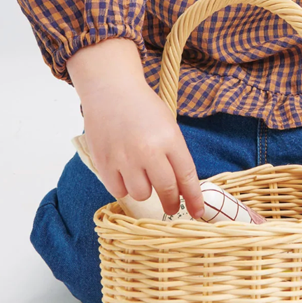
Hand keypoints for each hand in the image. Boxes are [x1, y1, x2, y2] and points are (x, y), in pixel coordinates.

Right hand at [67, 41, 205, 218]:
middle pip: (166, 190)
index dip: (194, 198)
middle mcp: (148, 151)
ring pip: (141, 194)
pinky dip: (124, 187)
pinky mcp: (104, 163)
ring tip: (141, 175)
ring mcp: (125, 158)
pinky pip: (119, 190)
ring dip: (145, 190)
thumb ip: (175, 156)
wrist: (110, 90)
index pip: (187, 176)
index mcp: (169, 139)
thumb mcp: (168, 127)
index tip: (197, 212)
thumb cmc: (143, 108)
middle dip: (171, 203)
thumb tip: (182, 189)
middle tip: (172, 207)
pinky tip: (125, 173)